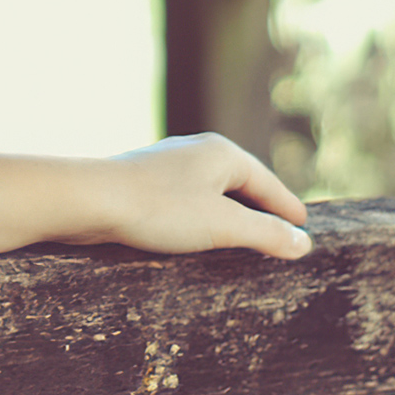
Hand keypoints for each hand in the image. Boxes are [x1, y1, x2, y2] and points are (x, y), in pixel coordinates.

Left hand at [74, 134, 312, 260]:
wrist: (89, 200)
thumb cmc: (158, 208)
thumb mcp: (223, 226)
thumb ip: (266, 233)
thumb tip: (303, 242)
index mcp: (223, 153)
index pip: (269, 184)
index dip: (288, 209)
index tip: (305, 227)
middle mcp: (197, 152)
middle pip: (241, 183)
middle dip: (260, 209)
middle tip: (281, 233)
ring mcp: (168, 165)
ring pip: (211, 192)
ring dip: (229, 214)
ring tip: (243, 238)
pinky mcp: (144, 183)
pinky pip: (186, 200)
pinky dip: (202, 217)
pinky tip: (196, 235)